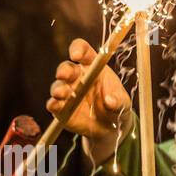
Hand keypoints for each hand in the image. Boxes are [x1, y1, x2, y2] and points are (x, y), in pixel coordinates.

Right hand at [47, 38, 131, 163]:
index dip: (78, 49)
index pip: (83, 51)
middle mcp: (77, 77)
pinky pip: (54, 104)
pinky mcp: (61, 108)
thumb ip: (117, 100)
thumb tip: (110, 101)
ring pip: (58, 86)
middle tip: (63, 75)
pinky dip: (53, 104)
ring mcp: (67, 92)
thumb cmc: (115, 105)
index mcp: (92, 66)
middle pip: (66, 68)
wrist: (108, 127)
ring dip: (58, 89)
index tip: (76, 55)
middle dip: (63, 70)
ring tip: (60, 94)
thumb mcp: (122, 102)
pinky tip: (55, 105)